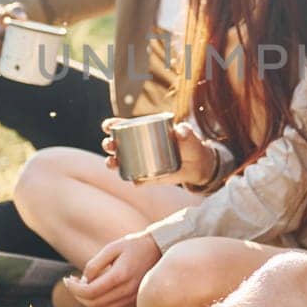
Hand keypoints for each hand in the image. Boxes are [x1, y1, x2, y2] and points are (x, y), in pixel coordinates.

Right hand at [0, 2, 26, 76]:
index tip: (19, 42)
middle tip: (17, 53)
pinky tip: (5, 66)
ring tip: (12, 61)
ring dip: (0, 63)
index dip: (8, 38)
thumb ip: (16, 11)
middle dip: (3, 50)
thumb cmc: (4, 18)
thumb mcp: (11, 10)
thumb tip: (21, 20)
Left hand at [66, 232, 160, 306]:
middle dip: (78, 295)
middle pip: (93, 303)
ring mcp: (132, 298)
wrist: (160, 250)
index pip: (89, 292)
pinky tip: (96, 293)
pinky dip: (100, 306)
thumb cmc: (135, 245)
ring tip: (82, 289)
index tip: (68, 279)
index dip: (74, 288)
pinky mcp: (135, 302)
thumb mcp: (112, 247)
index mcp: (120, 275)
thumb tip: (84, 281)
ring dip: (88, 303)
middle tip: (73, 283)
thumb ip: (95, 264)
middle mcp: (127, 290)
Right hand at [101, 118, 215, 185]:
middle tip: (110, 145)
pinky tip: (136, 181)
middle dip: (108, 144)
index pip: (122, 126)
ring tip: (113, 163)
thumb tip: (180, 132)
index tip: (108, 126)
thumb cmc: (190, 143)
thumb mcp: (189, 134)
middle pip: (116, 144)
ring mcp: (141, 162)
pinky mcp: (147, 176)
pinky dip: (135, 180)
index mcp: (143, 131)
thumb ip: (186, 130)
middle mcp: (137, 146)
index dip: (111, 125)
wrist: (198, 164)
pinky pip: (136, 179)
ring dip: (112, 163)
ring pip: (120, 162)